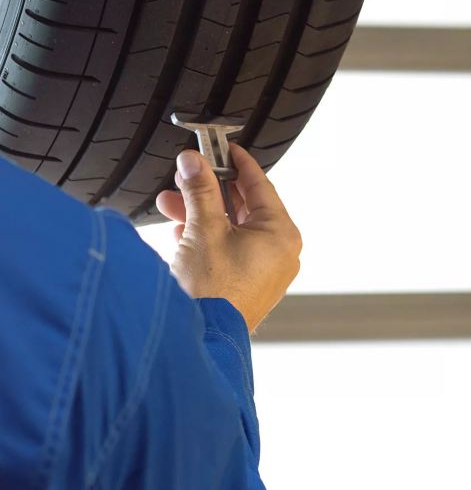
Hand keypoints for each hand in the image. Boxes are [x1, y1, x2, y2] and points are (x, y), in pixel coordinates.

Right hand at [155, 142, 301, 333]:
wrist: (201, 342)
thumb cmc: (212, 292)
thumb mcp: (203, 230)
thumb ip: (199, 190)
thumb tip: (193, 161)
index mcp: (281, 234)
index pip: (260, 185)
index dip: (237, 162)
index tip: (222, 147)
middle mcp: (280, 252)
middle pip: (243, 206)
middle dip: (208, 190)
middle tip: (187, 174)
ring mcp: (266, 270)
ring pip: (233, 228)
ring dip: (201, 213)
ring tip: (171, 202)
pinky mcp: (248, 284)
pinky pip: (230, 250)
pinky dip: (206, 237)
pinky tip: (180, 231)